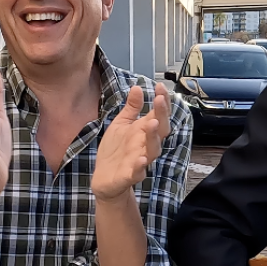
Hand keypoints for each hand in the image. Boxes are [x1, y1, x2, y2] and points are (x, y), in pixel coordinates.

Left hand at [92, 84, 169, 200]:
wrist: (104, 178)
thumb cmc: (116, 151)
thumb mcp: (121, 125)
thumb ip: (131, 108)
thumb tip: (138, 87)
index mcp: (144, 131)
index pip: (158, 115)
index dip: (162, 102)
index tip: (160, 86)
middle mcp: (145, 145)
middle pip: (160, 130)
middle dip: (162, 115)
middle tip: (159, 100)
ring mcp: (140, 160)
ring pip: (153, 150)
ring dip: (153, 137)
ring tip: (151, 123)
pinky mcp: (130, 176)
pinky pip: (138, 172)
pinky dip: (141, 166)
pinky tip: (142, 159)